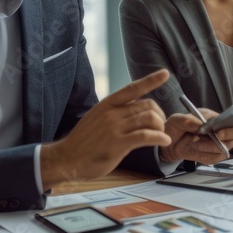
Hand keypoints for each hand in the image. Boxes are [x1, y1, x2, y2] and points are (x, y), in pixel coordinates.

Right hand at [41, 70, 171, 187]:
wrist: (67, 158)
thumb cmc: (84, 141)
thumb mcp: (98, 118)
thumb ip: (116, 113)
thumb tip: (136, 110)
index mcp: (108, 104)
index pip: (133, 88)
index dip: (151, 80)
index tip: (165, 73)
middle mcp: (112, 113)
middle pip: (147, 106)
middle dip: (160, 115)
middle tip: (160, 127)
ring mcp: (115, 128)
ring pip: (149, 119)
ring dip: (161, 127)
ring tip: (162, 135)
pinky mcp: (118, 144)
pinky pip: (146, 136)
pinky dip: (159, 138)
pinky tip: (164, 141)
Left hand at [159, 110, 232, 164]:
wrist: (168, 145)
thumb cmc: (174, 128)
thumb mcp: (176, 121)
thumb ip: (187, 120)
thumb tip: (200, 125)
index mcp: (213, 118)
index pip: (231, 121)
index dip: (228, 128)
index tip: (217, 133)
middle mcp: (218, 130)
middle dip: (223, 141)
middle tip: (209, 140)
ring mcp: (216, 144)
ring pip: (224, 150)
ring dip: (209, 149)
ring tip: (193, 144)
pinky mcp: (211, 155)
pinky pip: (214, 159)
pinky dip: (204, 157)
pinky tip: (194, 151)